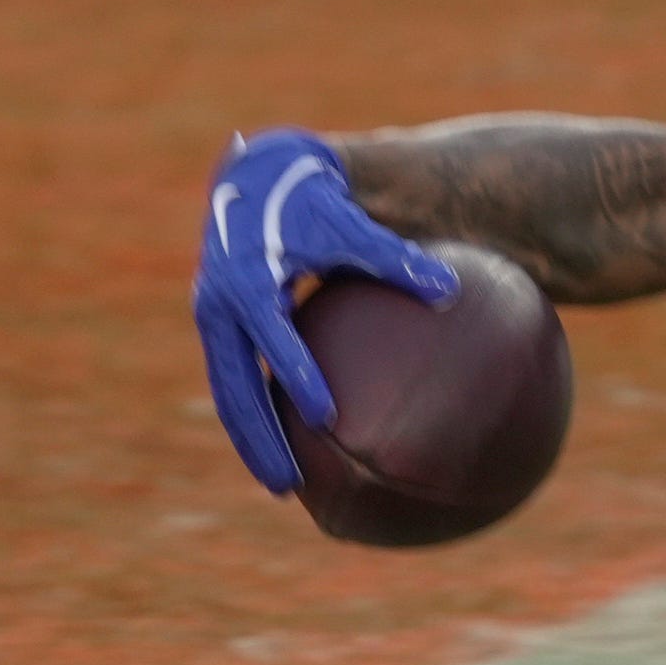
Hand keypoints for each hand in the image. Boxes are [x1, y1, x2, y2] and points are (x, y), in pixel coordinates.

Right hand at [193, 129, 457, 491]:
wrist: (258, 178)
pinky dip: (259, 414)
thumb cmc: (312, 201)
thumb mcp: (349, 222)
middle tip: (289, 485)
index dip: (298, 376)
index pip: (273, 338)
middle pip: (234, 387)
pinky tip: (293, 448)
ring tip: (284, 486)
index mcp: (246, 281)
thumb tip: (450, 289)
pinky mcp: (222, 329)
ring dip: (253, 440)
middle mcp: (218, 307)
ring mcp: (215, 321)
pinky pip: (239, 380)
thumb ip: (395, 256)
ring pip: (230, 393)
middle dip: (259, 438)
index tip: (329, 416)